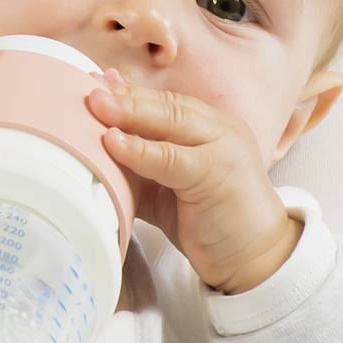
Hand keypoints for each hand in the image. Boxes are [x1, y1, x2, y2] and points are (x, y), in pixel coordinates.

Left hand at [84, 77, 297, 293]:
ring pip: (170, 121)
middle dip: (125, 96)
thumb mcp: (168, 187)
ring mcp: (223, 146)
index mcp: (210, 126)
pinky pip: (171, 157)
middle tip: (88, 90)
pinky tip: (113, 143)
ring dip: (130, 113)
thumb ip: (142, 165)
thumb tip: (96, 145)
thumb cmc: (209, 221)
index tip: (94, 84)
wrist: (253, 258)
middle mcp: (220, 129)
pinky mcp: (219, 172)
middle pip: (166, 104)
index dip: (129, 93)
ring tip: (95, 107)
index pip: (164, 101)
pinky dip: (140, 150)